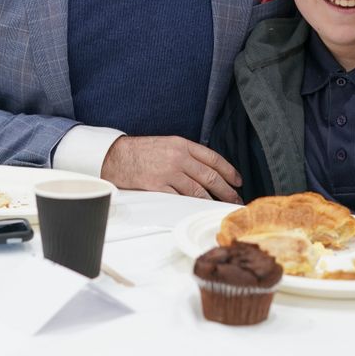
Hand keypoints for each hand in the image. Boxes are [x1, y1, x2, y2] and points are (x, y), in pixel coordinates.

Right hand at [100, 136, 242, 202]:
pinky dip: (192, 206)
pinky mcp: (158, 186)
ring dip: (212, 201)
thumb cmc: (141, 151)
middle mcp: (178, 157)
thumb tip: (207, 169)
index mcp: (182, 145)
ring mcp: (168, 172)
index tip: (238, 181)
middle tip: (236, 199)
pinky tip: (199, 211)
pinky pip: (180, 199)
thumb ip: (186, 154)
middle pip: (210, 176)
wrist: (116, 156)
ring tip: (220, 208)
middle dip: (226, 190)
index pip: (213, 158)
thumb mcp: (167, 144)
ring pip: (198, 190)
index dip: (229, 171)